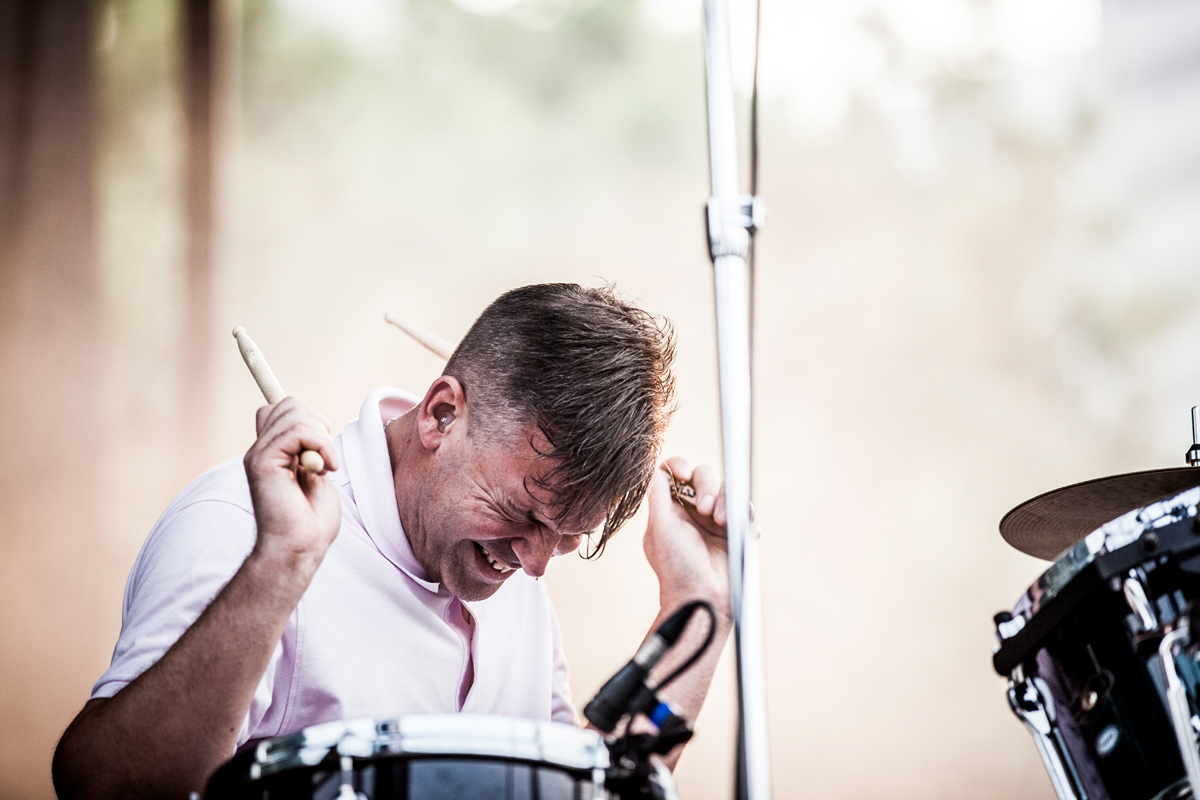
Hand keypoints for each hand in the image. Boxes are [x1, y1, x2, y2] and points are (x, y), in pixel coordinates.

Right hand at [244, 398, 341, 568]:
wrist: (299, 548)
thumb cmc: (312, 521)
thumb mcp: (317, 474)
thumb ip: (311, 449)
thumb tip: (316, 428)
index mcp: (272, 452)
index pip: (279, 408)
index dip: (306, 416)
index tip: (323, 445)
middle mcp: (261, 450)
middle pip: (287, 404)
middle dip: (317, 423)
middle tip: (324, 458)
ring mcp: (258, 455)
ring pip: (293, 411)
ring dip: (321, 437)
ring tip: (325, 467)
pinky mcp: (262, 462)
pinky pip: (297, 431)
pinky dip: (321, 445)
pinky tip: (324, 470)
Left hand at [643, 456, 730, 618]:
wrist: (702, 597)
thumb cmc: (676, 567)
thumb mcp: (659, 528)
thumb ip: (658, 496)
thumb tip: (656, 469)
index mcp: (670, 508)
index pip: (674, 474)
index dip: (679, 466)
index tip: (682, 472)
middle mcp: (692, 510)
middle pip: (702, 476)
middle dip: (705, 486)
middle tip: (704, 509)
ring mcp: (714, 519)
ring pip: (724, 488)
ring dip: (724, 499)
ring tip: (719, 520)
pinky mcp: (734, 529)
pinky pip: (743, 507)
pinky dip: (740, 510)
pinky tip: (731, 524)